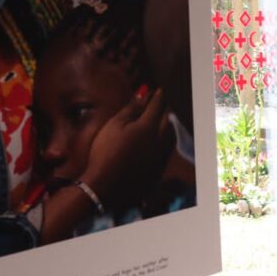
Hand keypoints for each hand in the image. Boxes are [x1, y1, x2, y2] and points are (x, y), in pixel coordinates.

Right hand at [83, 88, 170, 212]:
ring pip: (171, 136)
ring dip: (168, 125)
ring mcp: (160, 156)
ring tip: (164, 120)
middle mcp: (160, 140)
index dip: (157, 97)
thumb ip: (131, 110)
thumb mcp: (114, 125)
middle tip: (161, 103)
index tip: (158, 90)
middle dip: (165, 110)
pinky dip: (166, 140)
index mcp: (149, 127)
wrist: (106, 185)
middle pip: (167, 120)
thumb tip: (143, 96)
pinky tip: (161, 141)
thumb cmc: (106, 151)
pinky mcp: (158, 169)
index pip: (156, 107)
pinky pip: (167, 150)